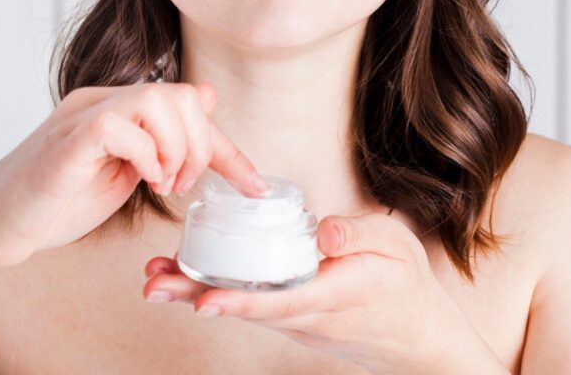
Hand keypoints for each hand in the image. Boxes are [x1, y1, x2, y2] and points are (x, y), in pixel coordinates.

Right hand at [0, 81, 267, 270]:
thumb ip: (162, 142)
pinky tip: (144, 181)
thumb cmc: (55, 203)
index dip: (226, 147)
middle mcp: (101, 101)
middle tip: (183, 184)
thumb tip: (206, 97)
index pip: (186, 105)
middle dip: (200, 145)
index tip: (254, 185)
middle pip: (178, 93)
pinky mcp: (65, 142)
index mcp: (117, 108)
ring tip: (164, 184)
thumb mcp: (125, 175)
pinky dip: (147, 154)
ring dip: (177, 149)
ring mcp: (81, 117)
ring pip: (156, 99)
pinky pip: (119, 125)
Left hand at [142, 212, 506, 373]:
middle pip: (245, 308)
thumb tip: (321, 233)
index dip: (240, 301)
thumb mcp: (396, 246)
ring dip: (196, 293)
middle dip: (195, 296)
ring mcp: (298, 320)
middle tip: (151, 285)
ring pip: (241, 307)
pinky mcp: (293, 315)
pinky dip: (217, 290)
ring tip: (155, 278)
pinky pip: (251, 303)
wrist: (418, 337)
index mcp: (336, 295)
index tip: (202, 300)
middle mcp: (308, 314)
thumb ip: (358, 234)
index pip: (281, 301)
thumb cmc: (405, 283)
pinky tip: (190, 277)